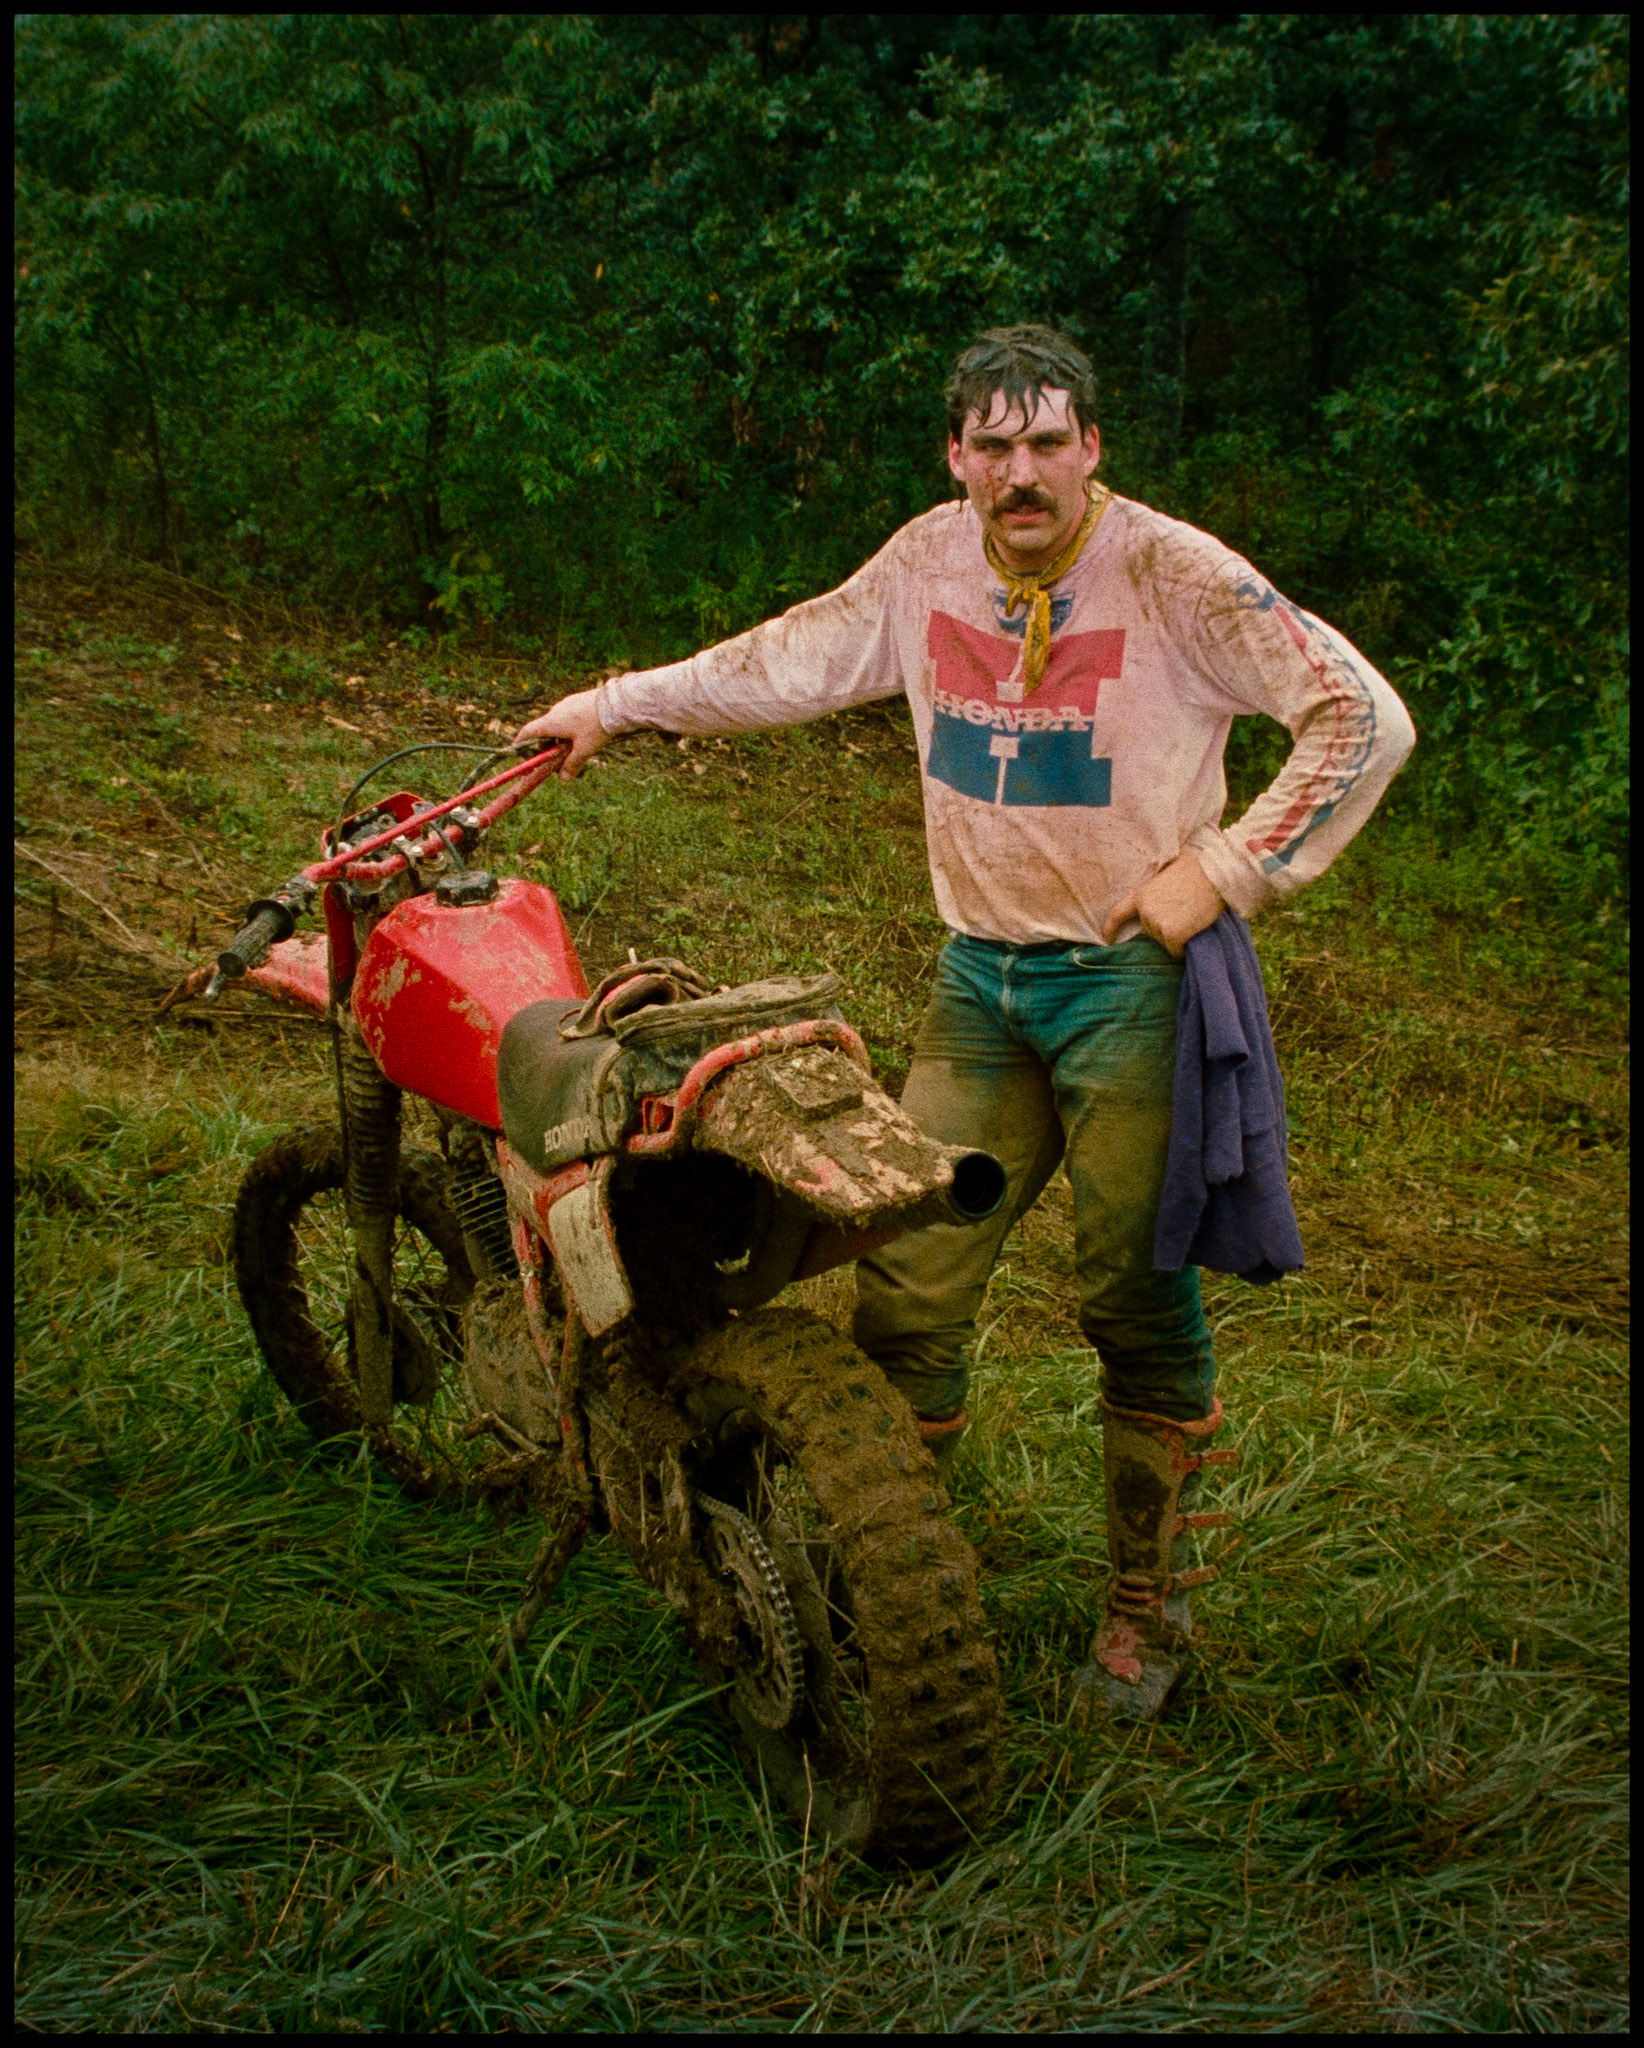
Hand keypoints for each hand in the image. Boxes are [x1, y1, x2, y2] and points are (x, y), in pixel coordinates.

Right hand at [512, 687, 611, 781]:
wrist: (616, 703)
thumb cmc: (596, 726)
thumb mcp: (585, 749)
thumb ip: (572, 764)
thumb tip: (563, 779)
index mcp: (551, 723)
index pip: (527, 733)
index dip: (521, 744)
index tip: (520, 754)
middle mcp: (555, 712)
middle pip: (543, 732)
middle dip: (546, 748)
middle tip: (554, 762)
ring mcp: (566, 705)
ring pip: (556, 725)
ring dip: (559, 740)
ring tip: (572, 752)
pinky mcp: (577, 702)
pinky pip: (567, 718)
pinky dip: (568, 730)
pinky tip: (582, 737)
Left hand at [1102, 852, 1223, 956]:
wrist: (1215, 875)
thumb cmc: (1197, 871)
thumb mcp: (1167, 875)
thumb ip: (1155, 890)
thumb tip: (1157, 901)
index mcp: (1141, 895)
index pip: (1117, 914)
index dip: (1110, 928)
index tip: (1107, 939)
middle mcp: (1145, 911)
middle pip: (1150, 931)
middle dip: (1164, 927)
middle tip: (1183, 913)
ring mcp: (1157, 923)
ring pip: (1163, 941)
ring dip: (1175, 936)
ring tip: (1190, 917)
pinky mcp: (1172, 935)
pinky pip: (1175, 950)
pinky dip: (1183, 947)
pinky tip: (1193, 931)